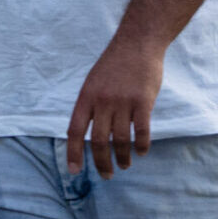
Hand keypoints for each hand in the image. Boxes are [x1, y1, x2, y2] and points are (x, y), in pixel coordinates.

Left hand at [66, 38, 163, 177]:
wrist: (138, 43)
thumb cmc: (114, 64)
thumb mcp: (93, 82)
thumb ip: (90, 106)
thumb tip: (85, 135)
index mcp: (87, 97)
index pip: (75, 130)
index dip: (74, 153)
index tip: (75, 171)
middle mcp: (103, 101)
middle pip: (99, 141)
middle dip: (102, 163)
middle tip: (107, 175)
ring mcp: (124, 101)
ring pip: (121, 140)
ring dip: (123, 157)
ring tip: (124, 165)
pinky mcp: (144, 101)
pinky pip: (142, 131)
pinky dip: (141, 146)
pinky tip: (140, 153)